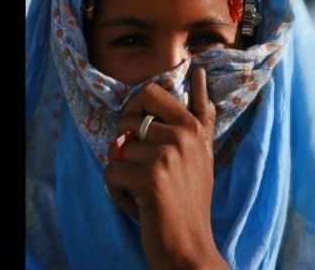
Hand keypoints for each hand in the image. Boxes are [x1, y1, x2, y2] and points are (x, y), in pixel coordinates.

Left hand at [105, 67, 228, 268]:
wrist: (190, 243)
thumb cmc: (190, 198)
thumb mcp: (202, 152)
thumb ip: (201, 115)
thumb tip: (199, 72)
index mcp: (195, 127)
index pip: (155, 91)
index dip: (137, 103)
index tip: (148, 115)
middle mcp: (185, 134)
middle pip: (129, 116)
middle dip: (124, 139)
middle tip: (138, 161)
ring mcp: (169, 153)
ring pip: (118, 147)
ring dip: (122, 172)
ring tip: (144, 188)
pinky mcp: (151, 176)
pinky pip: (111, 171)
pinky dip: (117, 191)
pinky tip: (138, 202)